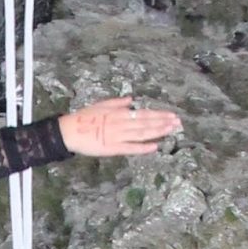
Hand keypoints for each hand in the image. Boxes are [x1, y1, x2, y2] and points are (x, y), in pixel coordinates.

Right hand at [58, 95, 180, 156]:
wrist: (68, 131)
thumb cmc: (84, 117)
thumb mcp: (101, 105)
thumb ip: (117, 103)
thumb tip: (131, 100)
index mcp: (119, 113)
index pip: (143, 113)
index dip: (159, 115)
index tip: (172, 115)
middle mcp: (121, 123)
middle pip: (146, 123)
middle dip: (163, 123)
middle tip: (178, 123)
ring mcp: (117, 136)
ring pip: (141, 134)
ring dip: (158, 132)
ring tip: (171, 131)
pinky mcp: (112, 148)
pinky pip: (130, 148)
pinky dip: (143, 148)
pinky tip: (155, 147)